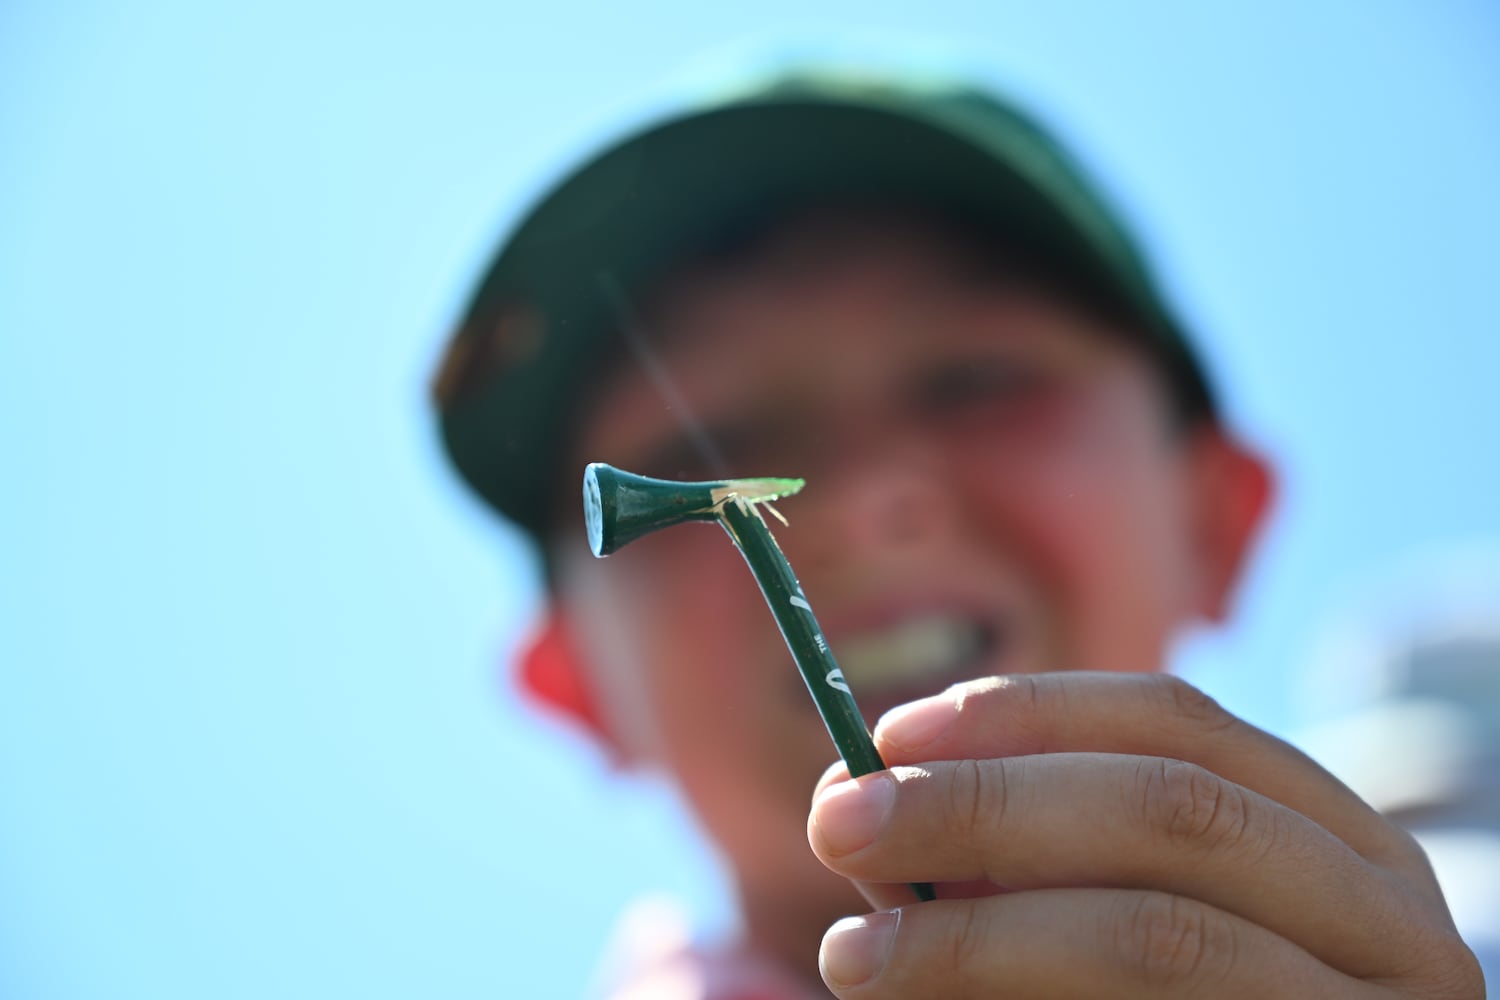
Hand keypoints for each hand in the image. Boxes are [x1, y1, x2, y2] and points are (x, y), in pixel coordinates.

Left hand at [807, 673, 1482, 996]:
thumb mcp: (1115, 916)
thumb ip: (1015, 865)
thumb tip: (866, 806)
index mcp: (1337, 837)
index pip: (1176, 721)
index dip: (1026, 713)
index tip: (890, 734)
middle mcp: (1389, 919)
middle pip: (1172, 811)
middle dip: (986, 806)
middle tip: (838, 823)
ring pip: (1161, 937)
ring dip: (979, 938)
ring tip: (851, 957)